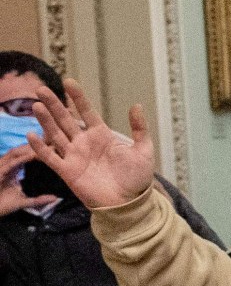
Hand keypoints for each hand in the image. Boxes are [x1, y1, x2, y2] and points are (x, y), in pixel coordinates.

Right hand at [0, 143, 59, 217]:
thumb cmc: (3, 204)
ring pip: (16, 153)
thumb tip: (56, 198)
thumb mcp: (24, 201)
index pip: (26, 155)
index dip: (38, 149)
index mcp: (13, 169)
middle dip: (35, 144)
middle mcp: (7, 165)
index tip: (54, 145)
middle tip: (52, 138)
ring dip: (30, 148)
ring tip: (46, 143)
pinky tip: (34, 155)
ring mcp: (2, 167)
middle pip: (22, 150)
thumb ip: (39, 199)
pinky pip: (11, 163)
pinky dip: (22, 158)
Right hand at [23, 80, 155, 209]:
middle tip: (41, 89)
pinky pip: (50, 157)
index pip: (87, 112)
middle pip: (66, 120)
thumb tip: (137, 105)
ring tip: (36, 106)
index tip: (69, 82)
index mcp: (102, 135)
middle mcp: (85, 143)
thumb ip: (140, 128)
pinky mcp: (67, 171)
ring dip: (46, 121)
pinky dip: (39, 147)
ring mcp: (74, 156)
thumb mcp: (143, 151)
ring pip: (55, 134)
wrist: (129, 203)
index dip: (78, 98)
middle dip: (54, 105)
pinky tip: (31, 135)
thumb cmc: (137, 178)